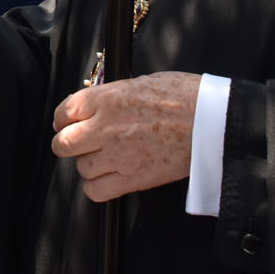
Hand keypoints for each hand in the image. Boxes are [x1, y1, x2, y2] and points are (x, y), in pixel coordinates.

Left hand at [50, 71, 200, 201]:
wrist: (211, 120)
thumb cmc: (183, 96)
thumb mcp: (140, 82)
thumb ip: (112, 96)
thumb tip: (97, 106)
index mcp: (106, 98)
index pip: (64, 111)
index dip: (63, 119)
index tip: (67, 123)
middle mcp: (104, 127)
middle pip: (64, 144)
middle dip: (67, 144)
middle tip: (77, 144)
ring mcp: (117, 155)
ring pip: (81, 168)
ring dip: (88, 164)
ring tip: (102, 159)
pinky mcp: (133, 178)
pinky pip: (96, 191)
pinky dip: (96, 187)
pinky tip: (107, 178)